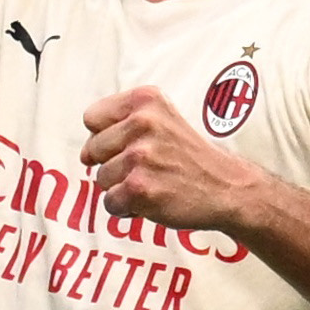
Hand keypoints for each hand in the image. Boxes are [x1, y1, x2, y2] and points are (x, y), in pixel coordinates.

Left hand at [78, 85, 260, 238]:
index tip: (126, 145)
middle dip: (112, 164)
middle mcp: (142, 123)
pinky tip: (152, 200)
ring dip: (121, 188)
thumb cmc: (188, 156)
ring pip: (101, 179)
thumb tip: (83, 155)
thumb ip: (122, 124)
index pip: (92, 118)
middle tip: (147, 168)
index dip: (104, 136)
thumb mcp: (162, 119)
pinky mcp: (140, 189)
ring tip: (153, 183)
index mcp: (145, 101)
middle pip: (92, 150)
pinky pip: (110, 204)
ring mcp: (141, 157)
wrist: (227, 187)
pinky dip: (127, 209)